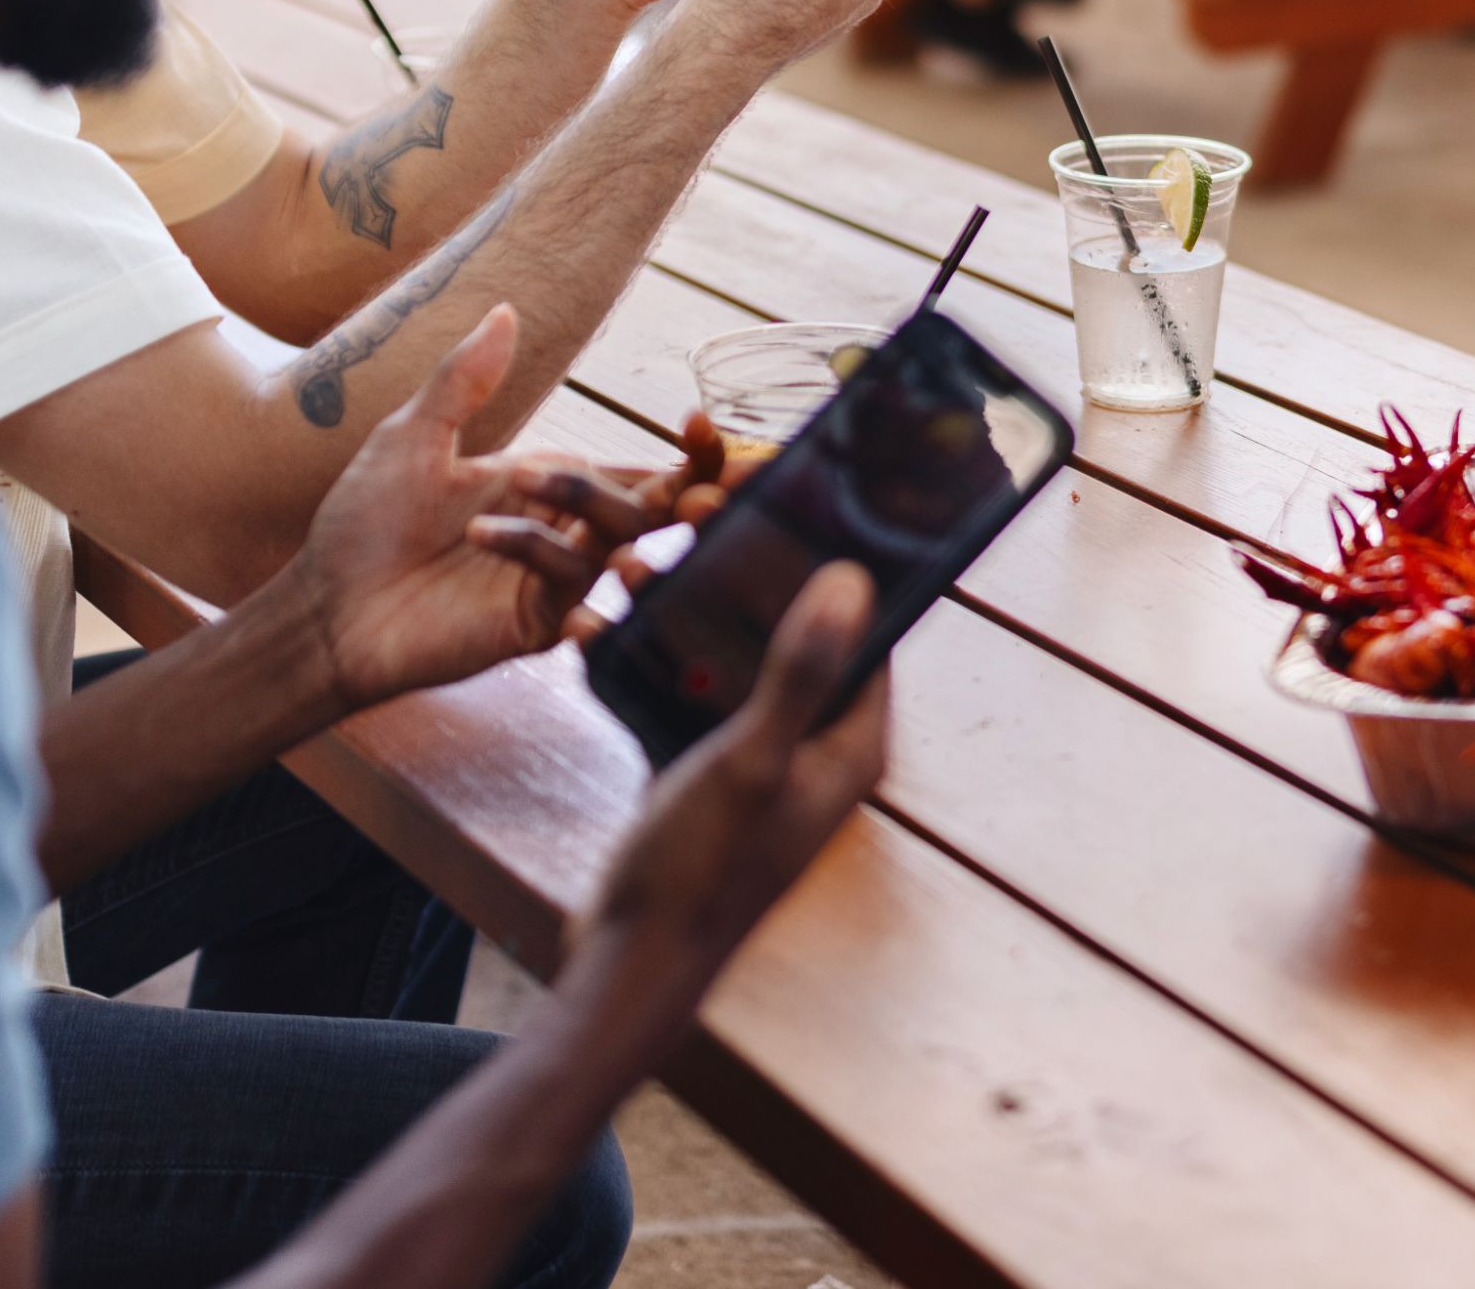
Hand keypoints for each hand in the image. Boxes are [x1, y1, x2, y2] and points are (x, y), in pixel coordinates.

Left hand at [290, 307, 693, 711]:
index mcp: (550, 486)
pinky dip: (537, 553)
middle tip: (690, 484)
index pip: (642, 470)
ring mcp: (550, 582)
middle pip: (648, 508)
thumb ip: (463, 381)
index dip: (692, 455)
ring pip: (615, 543)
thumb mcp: (412, 436)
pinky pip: (561, 582)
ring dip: (589, 505)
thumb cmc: (365, 523)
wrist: (325, 605)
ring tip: (526, 478)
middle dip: (683, 490)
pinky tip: (480, 532)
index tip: (700, 422)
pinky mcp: (530, 625)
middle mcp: (564, 532)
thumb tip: (505, 310)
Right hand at [588, 560, 890, 970]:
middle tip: (698, 527)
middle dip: (749, 587)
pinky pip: (687, 701)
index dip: (835, 575)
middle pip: (794, 645)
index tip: (790, 512)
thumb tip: (852, 581)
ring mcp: (758, 768)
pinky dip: (654, 667)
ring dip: (693, 621)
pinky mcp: (705, 780)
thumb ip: (800, 672)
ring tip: (644, 566)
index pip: (866, 637)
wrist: (630, 963)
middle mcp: (813, 755)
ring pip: (733, 668)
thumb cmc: (700, 872)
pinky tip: (608, 628)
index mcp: (849, 748)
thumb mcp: (750, 760)